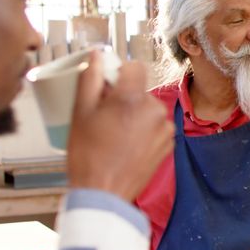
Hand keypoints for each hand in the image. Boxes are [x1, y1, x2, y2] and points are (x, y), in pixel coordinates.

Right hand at [66, 53, 173, 201]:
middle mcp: (155, 110)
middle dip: (124, 97)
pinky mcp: (169, 144)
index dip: (120, 73)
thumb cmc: (88, 155)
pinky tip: (127, 145)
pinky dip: (144, 130)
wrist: (104, 193)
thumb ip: (90, 79)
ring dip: (134, 115)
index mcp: (133, 98)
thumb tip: (97, 56)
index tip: (107, 85)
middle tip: (104, 117)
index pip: (135, 67)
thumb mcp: (80, 112)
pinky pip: (155, 126)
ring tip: (115, 135)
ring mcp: (165, 128)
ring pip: (148, 109)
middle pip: (140, 90)